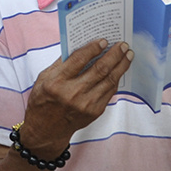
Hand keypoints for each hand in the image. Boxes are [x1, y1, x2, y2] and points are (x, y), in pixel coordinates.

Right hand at [18, 39, 131, 157]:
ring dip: (121, 65)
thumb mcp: (43, 78)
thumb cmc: (43, 100)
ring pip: (109, 80)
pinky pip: (109, 91)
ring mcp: (86, 104)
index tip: (104, 40)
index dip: (94, 48)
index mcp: (56, 82)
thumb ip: (61, 63)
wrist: (46, 129)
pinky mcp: (95, 112)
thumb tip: (82, 46)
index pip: (79, 59)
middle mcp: (72, 93)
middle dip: (114, 54)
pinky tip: (119, 70)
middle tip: (122, 45)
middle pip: (100, 69)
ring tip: (127, 54)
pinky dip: (116, 79)